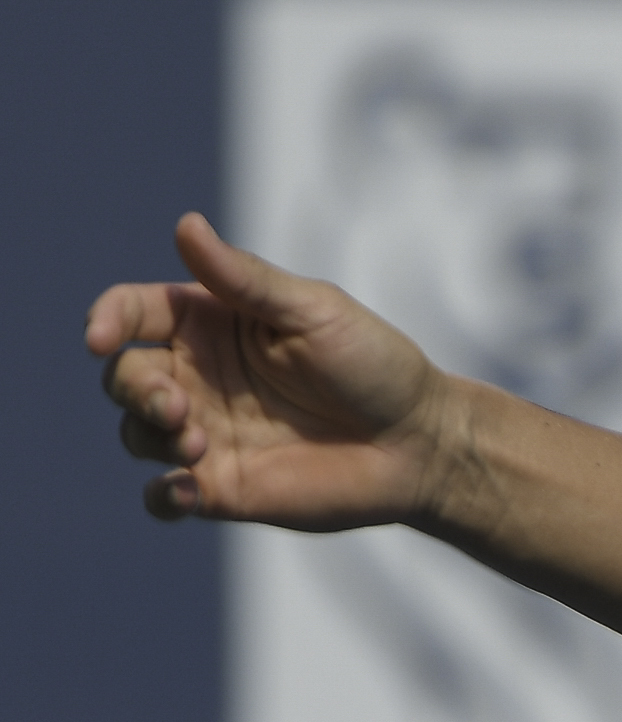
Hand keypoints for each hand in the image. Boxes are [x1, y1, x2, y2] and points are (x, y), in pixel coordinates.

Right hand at [89, 215, 463, 531]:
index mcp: (210, 323)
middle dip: (135, 389)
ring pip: (135, 432)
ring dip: (149, 436)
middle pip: (124, 375)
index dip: (105, 320)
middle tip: (180, 407)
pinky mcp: (221, 487)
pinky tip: (183, 492)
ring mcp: (204, 432)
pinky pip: (162, 497)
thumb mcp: (314, 312)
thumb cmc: (374, 364)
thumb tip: (186, 224)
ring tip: (196, 444)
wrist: (421, 442)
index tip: (100, 337)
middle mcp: (197, 376)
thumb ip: (245, 279)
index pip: (132, 312)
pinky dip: (160, 497)